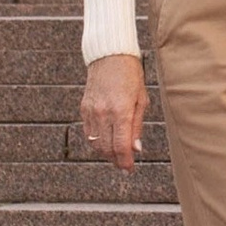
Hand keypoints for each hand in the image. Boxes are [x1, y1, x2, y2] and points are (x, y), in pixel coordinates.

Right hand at [79, 53, 147, 168]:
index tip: (130, 170)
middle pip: (107, 148)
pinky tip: (106, 143)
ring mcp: (91, 111)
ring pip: (96, 143)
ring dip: (106, 153)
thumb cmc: (131, 76)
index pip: (121, 146)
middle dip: (116, 160)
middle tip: (124, 166)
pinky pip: (89, 133)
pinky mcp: (84, 108)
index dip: (125, 162)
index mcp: (121, 111)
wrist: (109, 56)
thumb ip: (137, 126)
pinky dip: (97, 142)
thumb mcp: (141, 100)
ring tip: (117, 156)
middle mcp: (103, 113)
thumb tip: (135, 149)